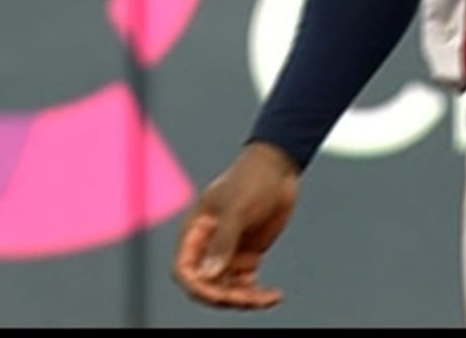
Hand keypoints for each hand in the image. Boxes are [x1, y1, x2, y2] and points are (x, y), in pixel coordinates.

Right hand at [172, 142, 302, 311]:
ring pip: (227, 289)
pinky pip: (245, 284)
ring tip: (269, 298)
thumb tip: (208, 276)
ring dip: (244, 298)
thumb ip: (223, 241)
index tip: (220, 295)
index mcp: (195, 233)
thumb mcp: (237, 208)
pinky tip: (272, 295)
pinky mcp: (246, 255)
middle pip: (207, 286)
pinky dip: (256, 293)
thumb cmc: (251, 179)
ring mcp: (227, 253)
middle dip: (227, 297)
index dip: (198, 288)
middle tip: (252, 298)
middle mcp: (208, 247)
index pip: (185, 271)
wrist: (280, 167)